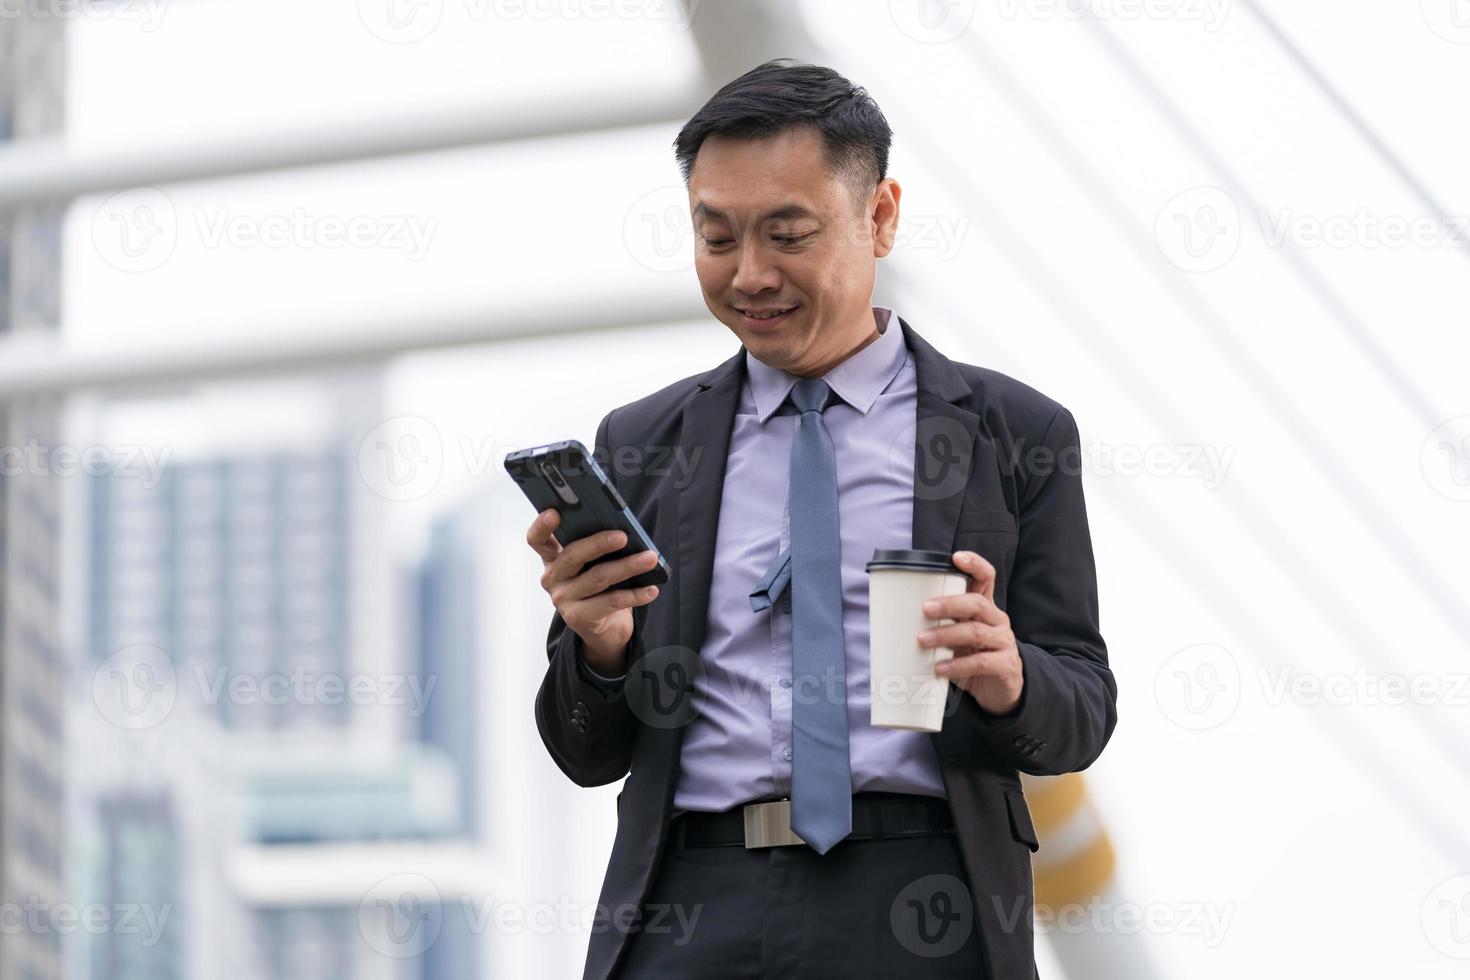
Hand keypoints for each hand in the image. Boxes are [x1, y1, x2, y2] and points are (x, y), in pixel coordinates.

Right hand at [525, 508, 660, 672]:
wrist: (604, 628)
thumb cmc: (601, 587)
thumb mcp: (595, 563)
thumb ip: (598, 547)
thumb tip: (623, 532)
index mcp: (553, 557)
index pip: (537, 539)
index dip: (542, 526)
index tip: (554, 513)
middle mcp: (552, 577)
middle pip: (573, 556)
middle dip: (600, 543)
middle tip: (623, 536)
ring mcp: (562, 599)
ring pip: (598, 577)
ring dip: (628, 566)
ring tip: (650, 558)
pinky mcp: (578, 618)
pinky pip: (611, 602)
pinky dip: (635, 594)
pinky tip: (651, 589)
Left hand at [916, 550, 1022, 715]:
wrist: (999, 690)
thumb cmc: (972, 656)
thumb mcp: (958, 636)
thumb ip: (940, 624)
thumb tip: (896, 620)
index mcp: (986, 608)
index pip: (986, 578)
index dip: (974, 564)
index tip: (956, 557)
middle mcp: (997, 620)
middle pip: (977, 603)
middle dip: (950, 604)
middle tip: (925, 608)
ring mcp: (1004, 642)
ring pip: (976, 632)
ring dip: (946, 635)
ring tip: (923, 640)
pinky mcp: (1006, 666)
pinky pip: (980, 662)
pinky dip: (957, 665)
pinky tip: (939, 669)